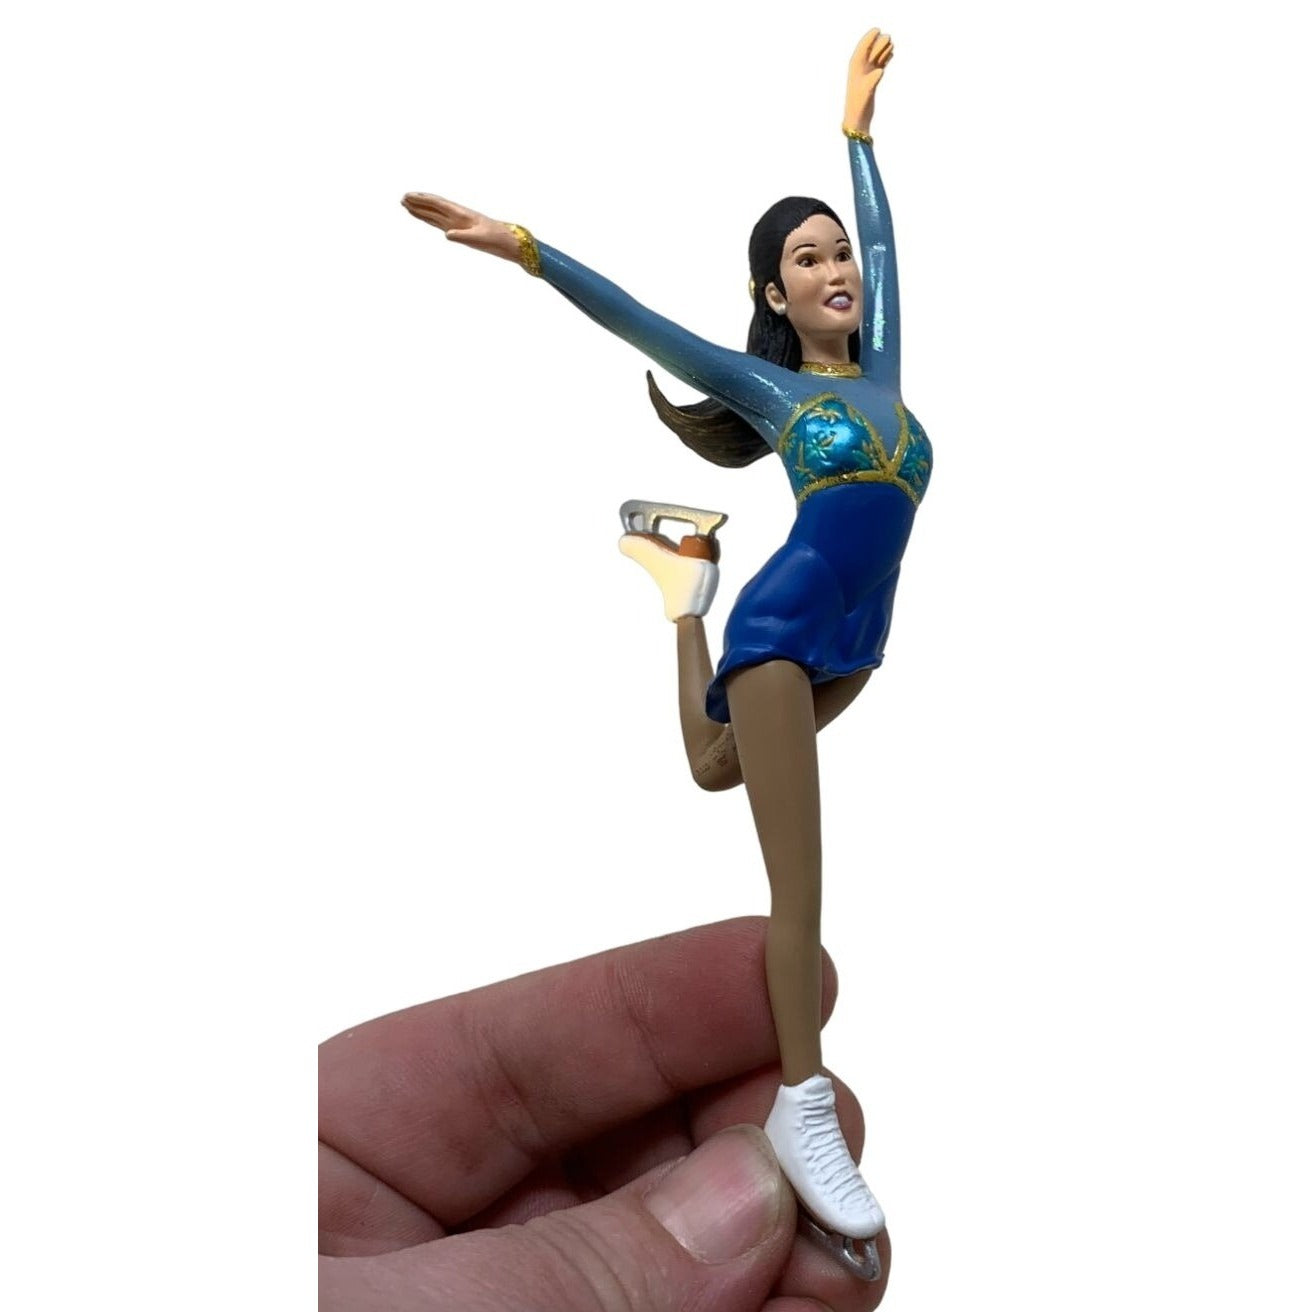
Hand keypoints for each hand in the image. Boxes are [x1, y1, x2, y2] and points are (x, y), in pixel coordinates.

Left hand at [320, 918, 890, 1311]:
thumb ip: (563, 1274)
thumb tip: (749, 1190)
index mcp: (353, 1146)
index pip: (539, 1036)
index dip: (675, 990)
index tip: (796, 964)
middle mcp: (444, 1222)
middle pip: (634, 1131)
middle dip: (748, 1129)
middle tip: (835, 1162)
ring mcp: (517, 1299)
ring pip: (684, 1240)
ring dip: (776, 1244)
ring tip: (836, 1268)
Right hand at [401, 192, 520, 261]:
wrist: (510, 243)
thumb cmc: (498, 239)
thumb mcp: (481, 239)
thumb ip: (464, 236)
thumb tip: (447, 235)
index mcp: (461, 215)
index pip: (437, 204)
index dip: (422, 200)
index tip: (408, 197)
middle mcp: (458, 217)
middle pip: (433, 207)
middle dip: (418, 202)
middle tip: (402, 198)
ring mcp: (458, 223)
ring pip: (435, 215)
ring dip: (422, 210)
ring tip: (409, 206)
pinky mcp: (461, 231)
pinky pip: (441, 224)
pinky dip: (431, 220)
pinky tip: (427, 219)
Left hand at [844, 28, 893, 136]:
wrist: (857, 119)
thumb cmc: (859, 106)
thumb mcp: (865, 93)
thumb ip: (872, 80)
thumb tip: (880, 70)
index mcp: (855, 69)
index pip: (862, 49)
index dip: (869, 39)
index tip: (877, 30)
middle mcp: (860, 70)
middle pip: (870, 52)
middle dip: (877, 44)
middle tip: (888, 37)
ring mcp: (866, 76)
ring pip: (875, 58)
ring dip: (882, 50)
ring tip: (891, 43)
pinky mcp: (871, 82)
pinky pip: (879, 66)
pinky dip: (884, 60)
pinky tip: (891, 55)